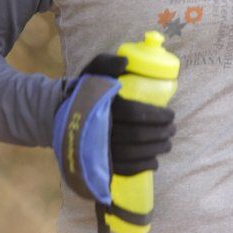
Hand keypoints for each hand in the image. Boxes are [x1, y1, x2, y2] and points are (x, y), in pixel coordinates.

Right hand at [81, 54, 175, 175]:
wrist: (60, 114)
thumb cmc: (85, 89)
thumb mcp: (94, 71)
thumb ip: (108, 62)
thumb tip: (126, 62)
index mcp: (101, 106)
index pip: (135, 113)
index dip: (157, 116)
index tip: (171, 114)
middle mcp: (99, 129)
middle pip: (137, 135)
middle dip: (161, 133)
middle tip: (173, 128)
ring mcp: (97, 149)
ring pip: (132, 153)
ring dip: (156, 149)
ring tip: (168, 143)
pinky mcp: (97, 163)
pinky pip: (122, 169)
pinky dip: (141, 167)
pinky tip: (154, 161)